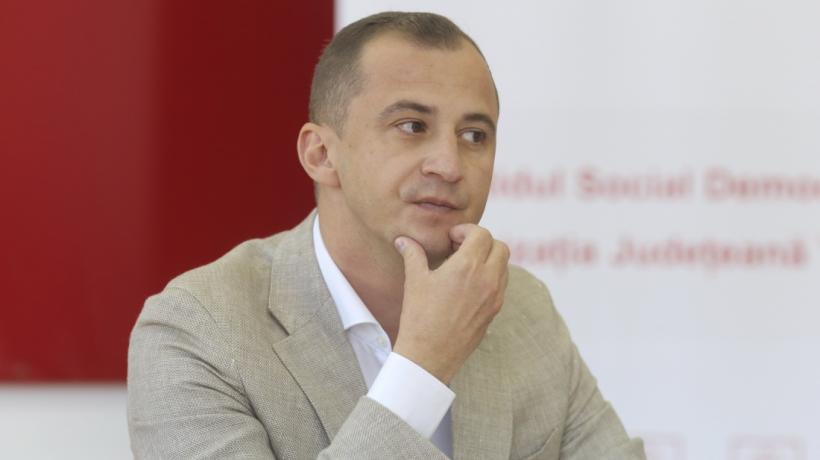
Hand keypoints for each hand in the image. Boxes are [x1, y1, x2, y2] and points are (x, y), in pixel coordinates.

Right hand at [392, 224, 508, 383]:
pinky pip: (501, 284)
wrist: (430, 355)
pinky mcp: (494, 311)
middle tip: (460, 248)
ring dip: (489, 259)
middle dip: (482, 242)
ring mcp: (494, 296)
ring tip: (464, 266)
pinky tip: (468, 284)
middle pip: (499, 246)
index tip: (452, 237)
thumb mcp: (415, 281)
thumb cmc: (420, 317)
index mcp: (467, 267)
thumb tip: (403, 240)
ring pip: (504, 265)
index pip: (481, 234)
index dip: (466, 231)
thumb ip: (413, 254)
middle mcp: (487, 279)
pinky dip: (491, 276)